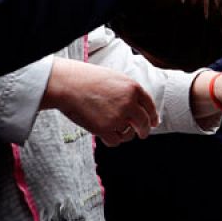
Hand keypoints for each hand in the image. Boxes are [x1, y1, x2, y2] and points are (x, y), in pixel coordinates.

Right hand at [40, 58, 157, 146]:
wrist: (68, 85)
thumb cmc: (87, 79)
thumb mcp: (114, 79)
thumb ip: (128, 92)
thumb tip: (136, 107)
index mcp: (133, 88)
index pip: (150, 106)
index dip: (153, 117)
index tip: (153, 123)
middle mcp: (129, 103)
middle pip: (144, 123)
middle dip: (144, 131)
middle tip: (142, 134)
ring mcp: (118, 117)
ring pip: (129, 134)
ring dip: (124, 134)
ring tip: (113, 127)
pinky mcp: (105, 129)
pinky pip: (115, 141)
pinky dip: (111, 139)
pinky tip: (106, 133)